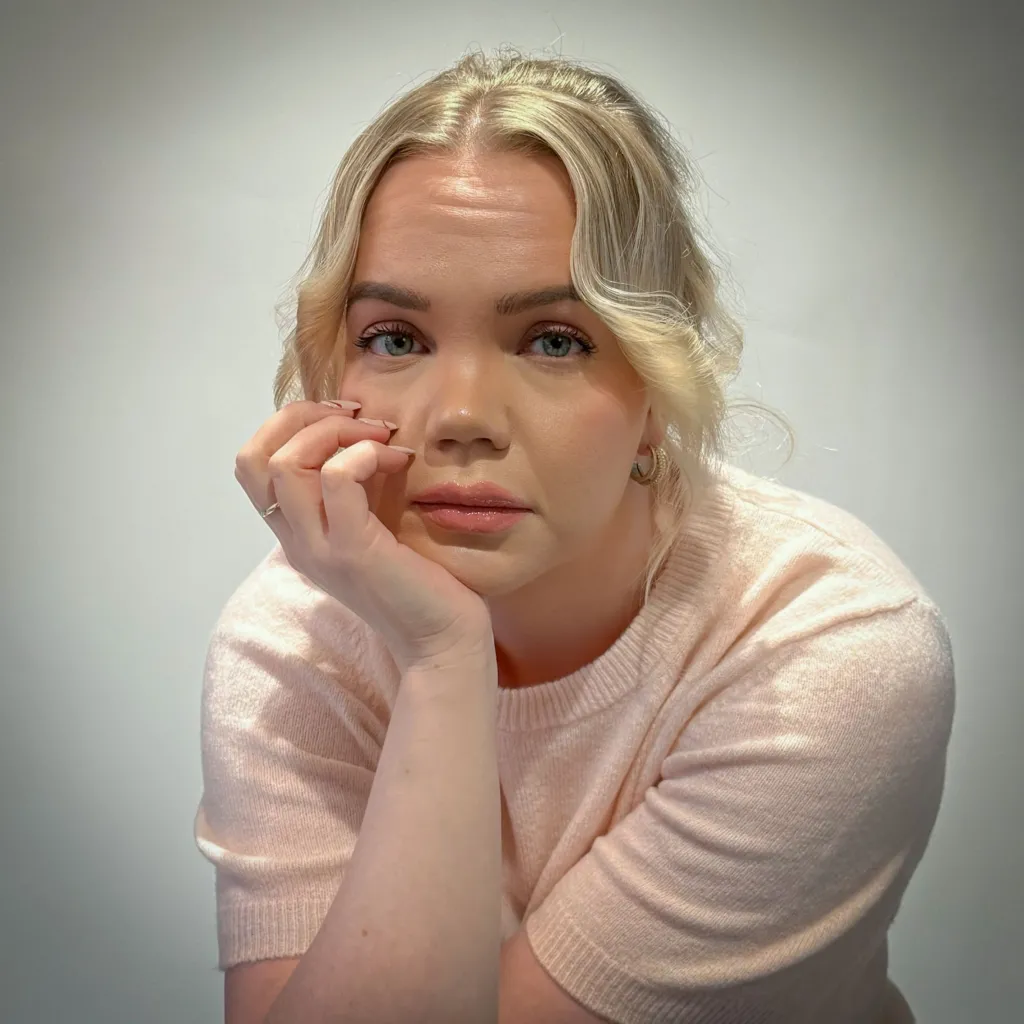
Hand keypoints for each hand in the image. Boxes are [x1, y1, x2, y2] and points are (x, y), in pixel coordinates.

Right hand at [234, 400, 493, 672]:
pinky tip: (396, 461)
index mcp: (297, 534)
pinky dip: (363, 454)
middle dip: (302, 417)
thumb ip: (352, 493)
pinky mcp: (354, 551)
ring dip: (334, 432)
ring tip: (381, 438)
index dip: (290, 425)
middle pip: (254, 457)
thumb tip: (359, 433)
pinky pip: (337, 478)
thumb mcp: (371, 530)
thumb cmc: (418, 583)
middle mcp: (297, 541)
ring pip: (287, 463)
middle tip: (357, 418)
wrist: (441, 641)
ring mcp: (321, 548)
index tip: (345, 419)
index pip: (253, 465)